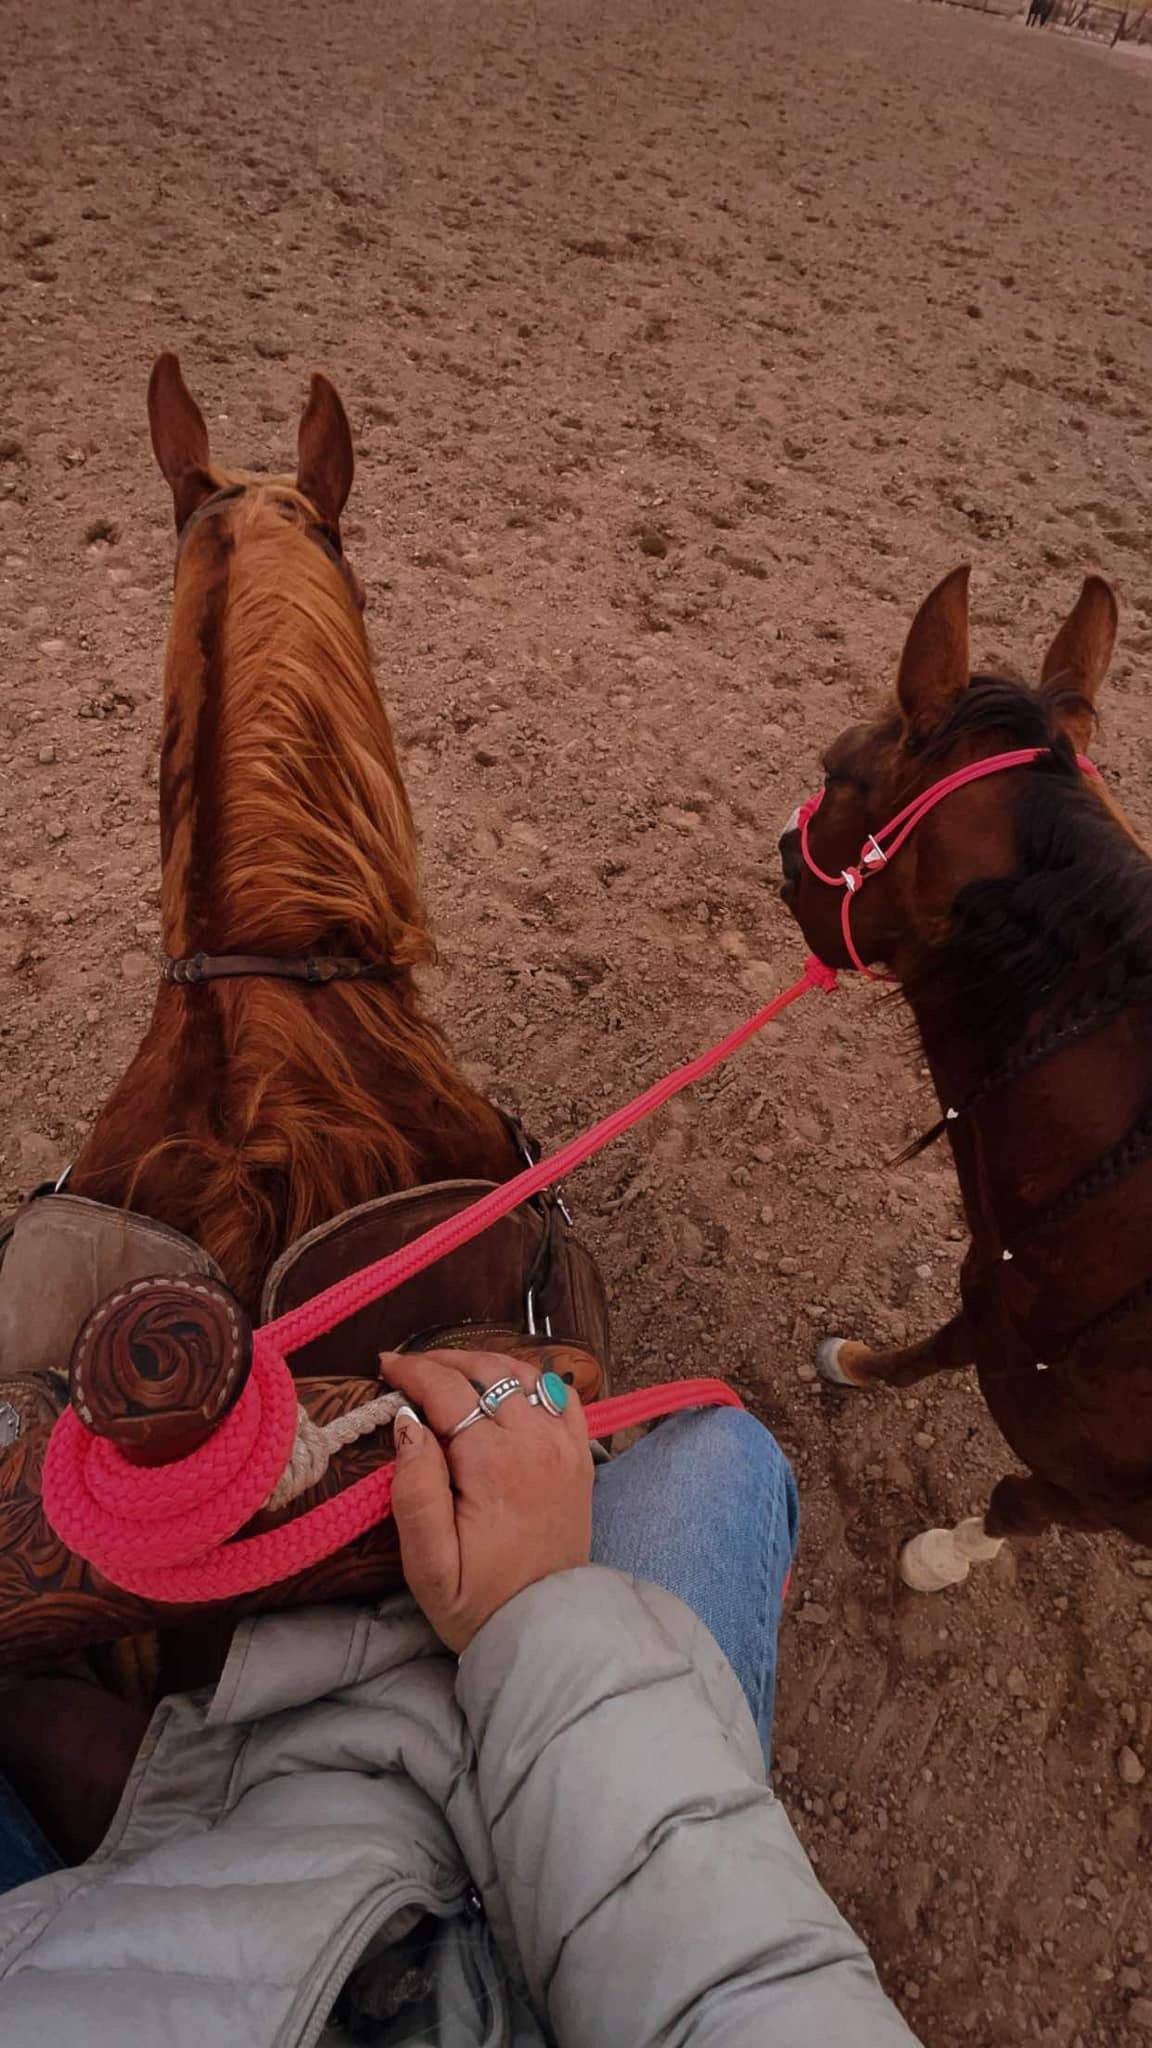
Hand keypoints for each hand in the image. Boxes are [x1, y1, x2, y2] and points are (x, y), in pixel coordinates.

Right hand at [381, 1349, 593, 1652]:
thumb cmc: (478, 1600)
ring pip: (523, 1374)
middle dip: (443, 1362)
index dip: (412, 1371)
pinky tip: (506, 1390)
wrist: (545, 1627)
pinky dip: (531, 1380)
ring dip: (483, 1364)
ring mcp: (563, 1445)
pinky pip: (560, 1395)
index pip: (447, 1389)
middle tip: (410, 1370)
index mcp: (492, 1462)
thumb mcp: (428, 1564)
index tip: (385, 1368)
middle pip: (485, 1371)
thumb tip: (407, 1423)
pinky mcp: (579, 1456)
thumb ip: (414, 1492)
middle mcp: (534, 1441)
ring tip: (448, 1375)